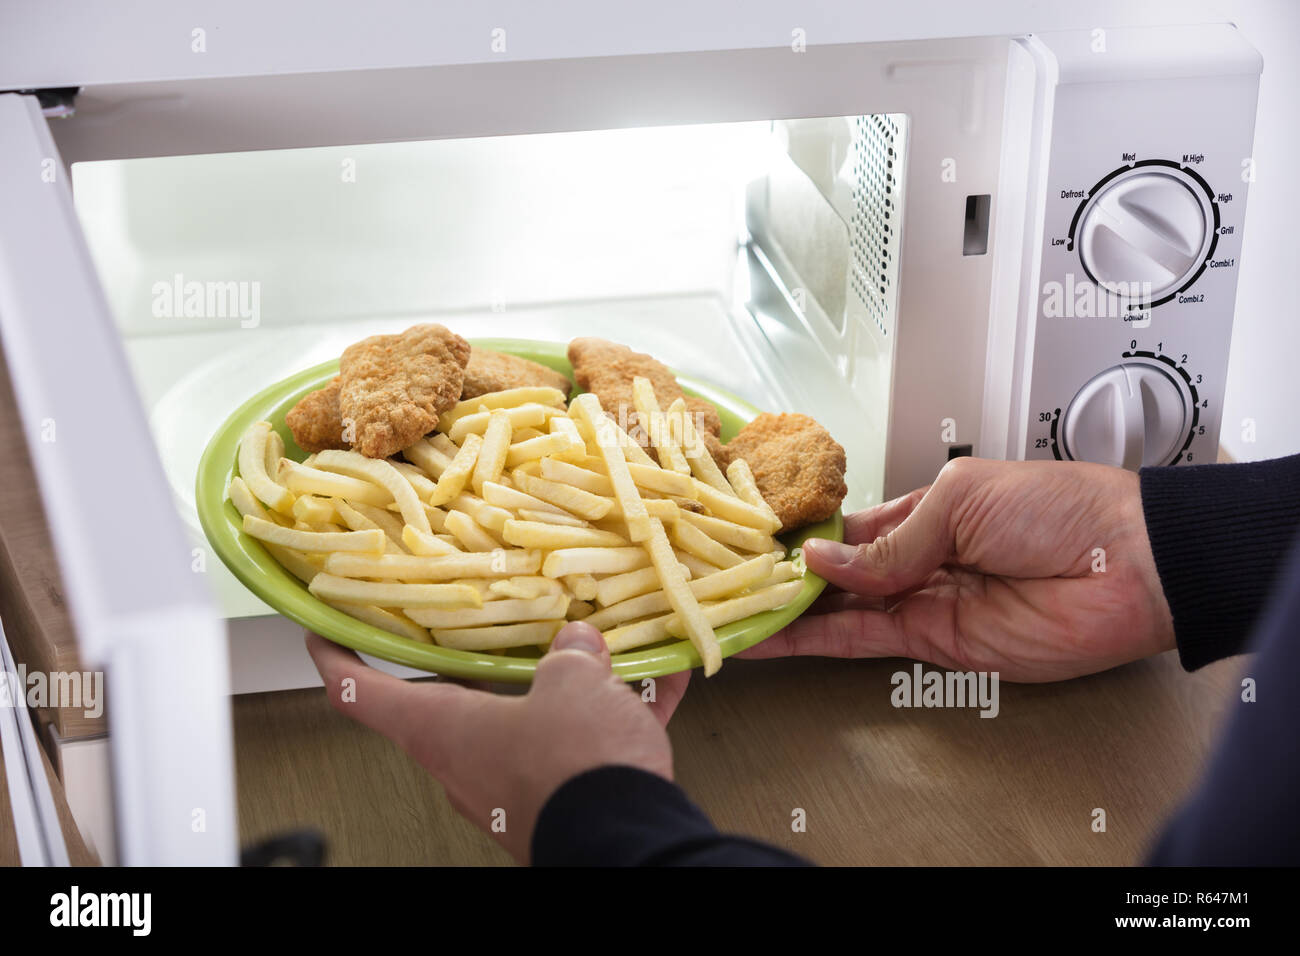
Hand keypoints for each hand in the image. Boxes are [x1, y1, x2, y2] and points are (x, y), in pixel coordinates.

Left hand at [306, 622, 688, 862]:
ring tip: (609, 653)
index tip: (322, 633)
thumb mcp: (572, 681)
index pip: (363, 693)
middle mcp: (468, 763)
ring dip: (568, 687)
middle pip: (456, 703)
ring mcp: (514, 787)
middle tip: (498, 622)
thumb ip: (569, 654)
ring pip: (532, 721)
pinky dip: (616, 715)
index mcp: (444, 730)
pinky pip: (584, 746)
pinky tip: (657, 687)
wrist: (630, 843)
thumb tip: (577, 643)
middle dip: (484, 661)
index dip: (337, 658)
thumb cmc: (576, 766)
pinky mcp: (561, 801)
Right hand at [741, 457, 1174, 681]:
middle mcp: (917, 556)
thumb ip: (889, 542)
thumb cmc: (1058, 509)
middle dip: (784, 574)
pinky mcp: (933, 643)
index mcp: (924, 508)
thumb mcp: (961, 501)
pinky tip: (772, 638)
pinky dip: (814, 641)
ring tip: (728, 610)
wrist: (1131, 566)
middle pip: (836, 570)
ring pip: (838, 608)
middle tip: (723, 577)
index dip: (802, 532)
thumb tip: (821, 559)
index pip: (847, 524)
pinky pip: (861, 641)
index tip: (750, 535)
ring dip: (786, 611)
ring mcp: (921, 601)